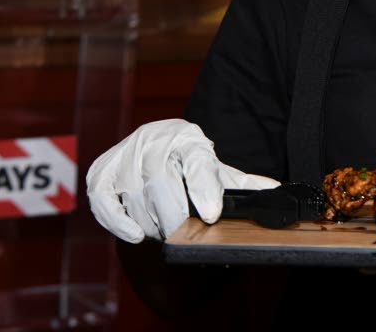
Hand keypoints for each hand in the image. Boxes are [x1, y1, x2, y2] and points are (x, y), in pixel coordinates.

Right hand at [86, 119, 278, 243]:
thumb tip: (275, 192)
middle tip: (184, 237)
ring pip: (137, 198)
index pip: (198, 162)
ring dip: (152, 223)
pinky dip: (119, 222)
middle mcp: (154, 140)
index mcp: (189, 139)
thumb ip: (242, 182)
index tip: (212, 215)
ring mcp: (125, 155)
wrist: (156, 141)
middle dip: (175, 217)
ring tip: (165, 232)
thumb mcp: (216, 167)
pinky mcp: (101, 172)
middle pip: (163, 184)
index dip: (205, 189)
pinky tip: (136, 234)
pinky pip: (104, 201)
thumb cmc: (188, 161)